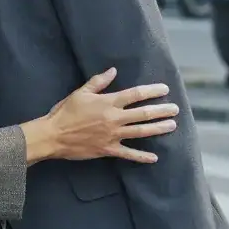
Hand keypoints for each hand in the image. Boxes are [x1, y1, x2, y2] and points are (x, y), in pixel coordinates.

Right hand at [31, 68, 178, 163]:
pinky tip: (154, 158)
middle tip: (175, 109)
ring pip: (141, 131)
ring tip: (172, 126)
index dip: (151, 91)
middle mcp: (114, 118)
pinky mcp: (108, 149)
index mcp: (108, 102)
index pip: (135, 94)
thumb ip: (98, 82)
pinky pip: (128, 154)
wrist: (52, 136)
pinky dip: (141, 156)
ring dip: (158, 129)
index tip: (164, 89)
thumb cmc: (64, 113)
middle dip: (161, 110)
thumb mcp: (79, 93)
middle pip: (143, 113)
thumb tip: (113, 71)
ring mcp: (113, 135)